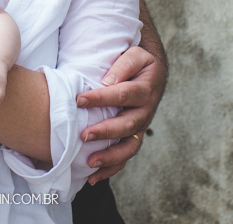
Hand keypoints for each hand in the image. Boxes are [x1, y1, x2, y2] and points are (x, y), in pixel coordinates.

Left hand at [76, 46, 166, 183]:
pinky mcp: (134, 137)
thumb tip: (108, 81)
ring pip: (129, 147)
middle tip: (83, 135)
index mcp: (145, 89)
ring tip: (89, 162)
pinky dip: (111, 168)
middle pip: (127, 125)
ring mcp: (140, 127)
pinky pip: (125, 156)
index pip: (122, 94)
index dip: (101, 98)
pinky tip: (93, 177)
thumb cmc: (139, 62)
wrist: (153, 73)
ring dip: (110, 156)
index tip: (79, 100)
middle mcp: (145, 111)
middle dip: (105, 132)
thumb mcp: (136, 55)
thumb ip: (123, 66)